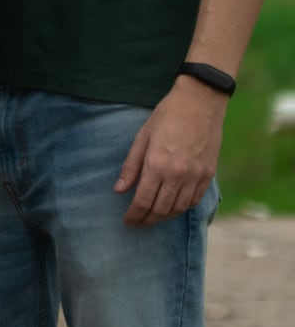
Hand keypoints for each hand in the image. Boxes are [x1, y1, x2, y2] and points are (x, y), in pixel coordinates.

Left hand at [117, 78, 226, 226]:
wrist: (200, 102)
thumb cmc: (166, 116)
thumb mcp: (142, 137)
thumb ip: (131, 166)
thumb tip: (119, 189)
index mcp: (157, 165)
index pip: (143, 201)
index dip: (134, 215)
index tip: (127, 222)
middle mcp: (178, 175)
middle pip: (160, 209)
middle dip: (147, 220)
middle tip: (137, 224)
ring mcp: (196, 176)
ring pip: (179, 208)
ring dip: (164, 216)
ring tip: (152, 217)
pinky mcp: (208, 174)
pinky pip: (195, 200)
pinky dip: (182, 208)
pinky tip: (173, 208)